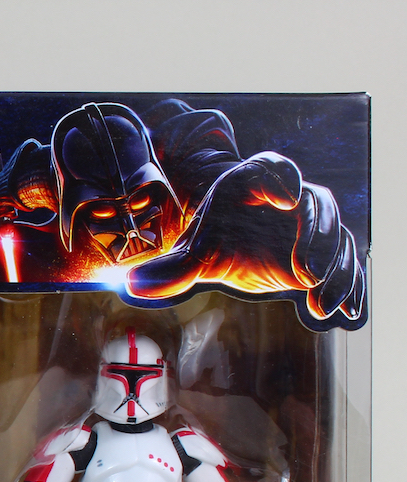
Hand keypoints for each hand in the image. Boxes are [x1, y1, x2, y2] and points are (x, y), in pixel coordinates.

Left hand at [127, 153, 364, 322]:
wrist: (244, 251)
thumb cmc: (220, 241)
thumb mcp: (197, 256)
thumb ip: (171, 269)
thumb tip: (131, 286)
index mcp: (254, 184)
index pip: (272, 168)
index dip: (281, 178)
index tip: (287, 196)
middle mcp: (294, 198)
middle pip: (315, 205)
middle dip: (316, 236)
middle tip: (306, 270)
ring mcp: (316, 224)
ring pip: (337, 236)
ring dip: (335, 269)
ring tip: (321, 301)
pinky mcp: (331, 251)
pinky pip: (348, 264)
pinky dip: (349, 286)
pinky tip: (346, 312)